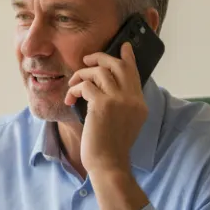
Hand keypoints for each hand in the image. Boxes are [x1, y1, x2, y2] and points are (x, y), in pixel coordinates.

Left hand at [64, 41, 147, 174]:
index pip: (134, 72)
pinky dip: (75, 89)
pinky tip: (70, 99)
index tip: (124, 46)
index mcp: (139, 104)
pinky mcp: (102, 104)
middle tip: (87, 60)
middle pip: (118, 65)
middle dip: (100, 58)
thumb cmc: (111, 147)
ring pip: (99, 72)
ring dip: (81, 75)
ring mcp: (119, 100)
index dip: (127, 57)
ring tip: (73, 85)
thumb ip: (122, 104)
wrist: (109, 164)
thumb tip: (106, 86)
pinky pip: (85, 85)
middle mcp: (132, 99)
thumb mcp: (125, 123)